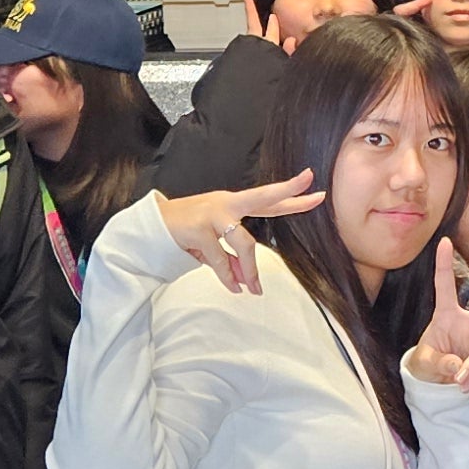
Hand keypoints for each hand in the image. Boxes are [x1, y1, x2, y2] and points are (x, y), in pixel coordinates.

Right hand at [160, 170, 324, 292]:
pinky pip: (219, 259)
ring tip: (254, 288)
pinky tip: (234, 287)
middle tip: (317, 195)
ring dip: (251, 268)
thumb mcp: (215, 242)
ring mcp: (212, 214)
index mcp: (233, 203)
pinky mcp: (198, 230)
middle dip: (289, 193)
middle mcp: (226, 204)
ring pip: (244, 242)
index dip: (290, 191)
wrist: (152, 227)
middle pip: (263, 198)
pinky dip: (228, 276)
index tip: (311, 180)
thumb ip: (235, 257)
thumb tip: (248, 281)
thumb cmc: (187, 230)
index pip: (267, 198)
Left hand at [409, 242, 468, 390]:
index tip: (444, 241)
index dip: (444, 264)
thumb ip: (440, 361)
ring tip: (459, 381)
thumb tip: (458, 367)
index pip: (445, 286)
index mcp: (448, 314)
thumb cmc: (426, 362)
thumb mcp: (424, 361)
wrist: (434, 382)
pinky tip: (463, 386)